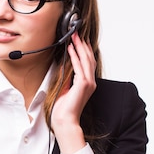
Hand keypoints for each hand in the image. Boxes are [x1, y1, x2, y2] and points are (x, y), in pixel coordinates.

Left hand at [51, 32, 96, 153]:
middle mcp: (90, 82)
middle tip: (76, 33)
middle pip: (89, 58)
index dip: (83, 50)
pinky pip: (79, 66)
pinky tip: (71, 48)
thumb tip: (64, 64)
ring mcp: (88, 83)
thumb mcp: (64, 88)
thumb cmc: (63, 109)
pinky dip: (75, 56)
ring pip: (86, 59)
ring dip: (79, 46)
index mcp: (87, 83)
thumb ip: (67, 76)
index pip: (87, 62)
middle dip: (82, 44)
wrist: (64, 120)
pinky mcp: (83, 84)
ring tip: (74, 36)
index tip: (77, 40)